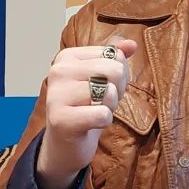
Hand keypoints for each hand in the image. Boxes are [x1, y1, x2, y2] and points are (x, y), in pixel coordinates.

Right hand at [35, 36, 136, 188]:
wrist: (65, 144)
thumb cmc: (85, 107)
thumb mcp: (102, 78)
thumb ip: (115, 56)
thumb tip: (132, 44)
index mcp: (67, 56)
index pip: (113, 54)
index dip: (118, 73)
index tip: (102, 86)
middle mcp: (58, 71)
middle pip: (114, 69)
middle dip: (117, 89)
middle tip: (102, 102)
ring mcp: (57, 95)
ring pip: (109, 92)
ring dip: (110, 107)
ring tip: (94, 112)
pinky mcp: (61, 119)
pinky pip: (103, 114)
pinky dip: (104, 122)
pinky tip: (90, 124)